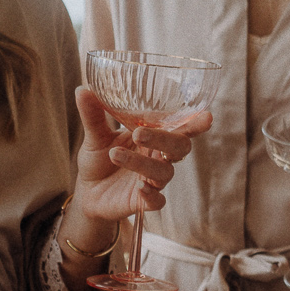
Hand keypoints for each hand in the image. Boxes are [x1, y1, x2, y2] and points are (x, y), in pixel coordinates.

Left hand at [66, 87, 210, 255]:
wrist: (87, 191)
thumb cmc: (99, 159)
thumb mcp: (95, 135)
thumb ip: (93, 115)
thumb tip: (83, 89)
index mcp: (154, 136)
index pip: (180, 127)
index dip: (195, 123)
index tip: (205, 116)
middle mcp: (159, 157)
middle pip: (179, 147)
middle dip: (164, 138)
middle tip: (139, 133)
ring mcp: (153, 180)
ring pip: (164, 172)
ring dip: (142, 163)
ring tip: (115, 155)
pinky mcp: (145, 201)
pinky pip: (157, 201)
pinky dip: (151, 196)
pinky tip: (139, 190)